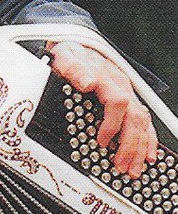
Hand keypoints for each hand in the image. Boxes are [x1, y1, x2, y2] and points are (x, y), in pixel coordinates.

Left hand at [48, 41, 157, 178]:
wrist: (76, 45)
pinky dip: (148, 139)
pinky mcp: (128, 98)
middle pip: (134, 117)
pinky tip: (147, 154)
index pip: (118, 101)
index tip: (102, 141)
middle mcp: (120, 85)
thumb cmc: (70, 54)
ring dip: (140, 147)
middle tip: (122, 166)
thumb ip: (73, 68)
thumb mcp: (65, 57)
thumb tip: (87, 82)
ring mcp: (127, 92)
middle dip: (130, 145)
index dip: (112, 124)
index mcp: (105, 77)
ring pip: (142, 122)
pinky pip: (144, 120)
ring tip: (134, 168)